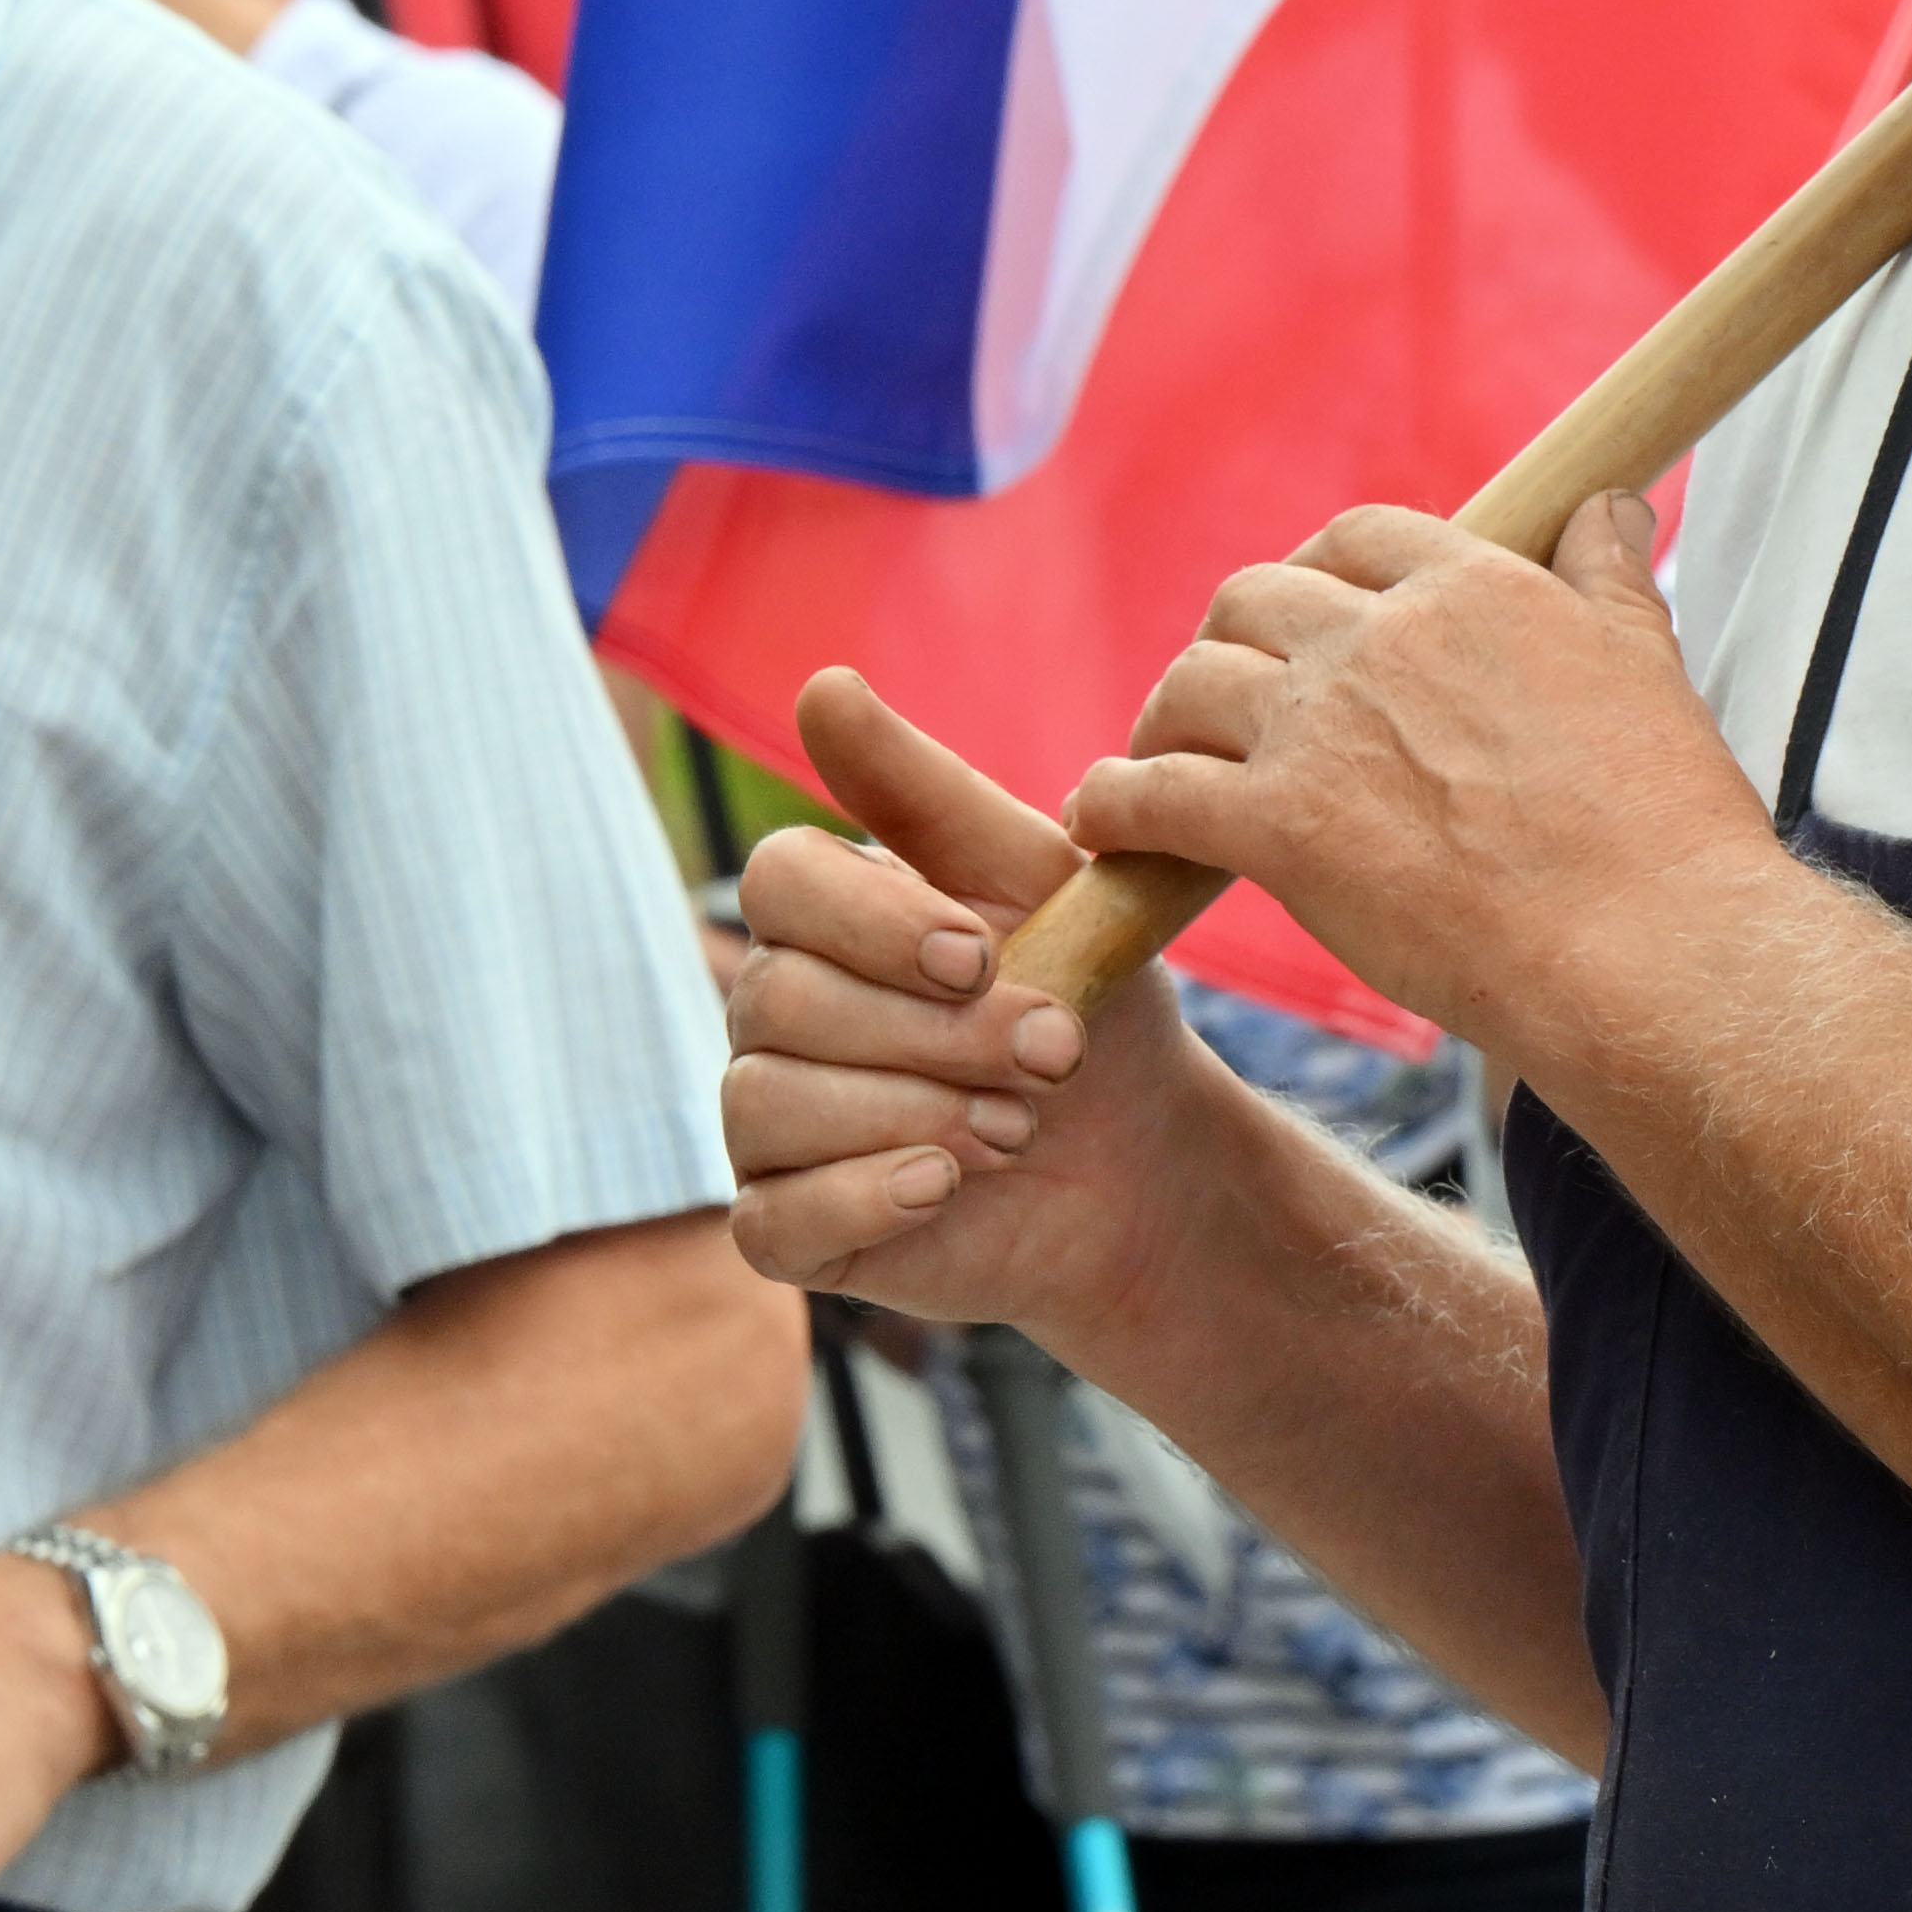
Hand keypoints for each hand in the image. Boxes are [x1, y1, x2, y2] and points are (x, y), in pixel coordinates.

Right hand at [719, 672, 1248, 1334]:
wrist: (1144, 1158)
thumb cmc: (1086, 1002)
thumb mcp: (1039, 887)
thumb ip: (928, 795)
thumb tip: (822, 685)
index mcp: (821, 914)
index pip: (779, 882)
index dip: (877, 920)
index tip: (983, 953)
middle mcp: (771, 1008)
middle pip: (782, 999)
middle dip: (935, 1031)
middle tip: (1053, 1051)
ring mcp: (766, 1120)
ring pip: (770, 1102)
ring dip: (915, 1111)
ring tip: (1018, 1124)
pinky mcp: (786, 1225)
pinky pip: (772, 1217)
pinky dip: (866, 1196)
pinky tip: (949, 1183)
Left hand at [1063, 492, 1762, 1063]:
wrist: (1644, 945)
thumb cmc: (1662, 825)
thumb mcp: (1648, 664)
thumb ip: (1609, 577)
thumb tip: (1607, 504)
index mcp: (1472, 587)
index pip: (1360, 536)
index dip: (1319, 571)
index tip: (1308, 614)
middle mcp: (1382, 636)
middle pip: (1255, 598)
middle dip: (1231, 640)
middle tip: (1229, 697)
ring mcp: (1321, 728)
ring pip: (1192, 684)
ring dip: (1166, 718)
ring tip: (1161, 757)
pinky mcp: (1278, 827)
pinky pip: (1155, 794)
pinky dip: (1116, 803)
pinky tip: (1106, 820)